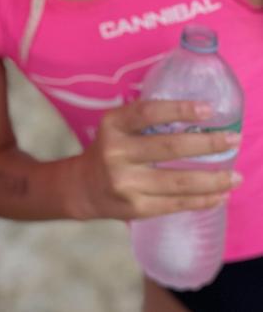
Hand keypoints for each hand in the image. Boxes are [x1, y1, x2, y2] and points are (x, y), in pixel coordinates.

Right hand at [72, 99, 240, 220]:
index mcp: (112, 125)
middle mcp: (116, 153)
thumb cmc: (109, 150)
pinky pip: (177, 204)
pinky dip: (202, 200)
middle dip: (206, 143)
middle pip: (169, 147)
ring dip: (212, 179)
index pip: (148, 112)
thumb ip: (144, 120)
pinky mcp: (136, 208)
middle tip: (233, 140)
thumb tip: (195, 116)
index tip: (209, 110)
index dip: (180, 109)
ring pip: (179, 181)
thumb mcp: (116, 127)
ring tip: (235, 176)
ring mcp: (126, 183)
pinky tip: (219, 195)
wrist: (83, 187)